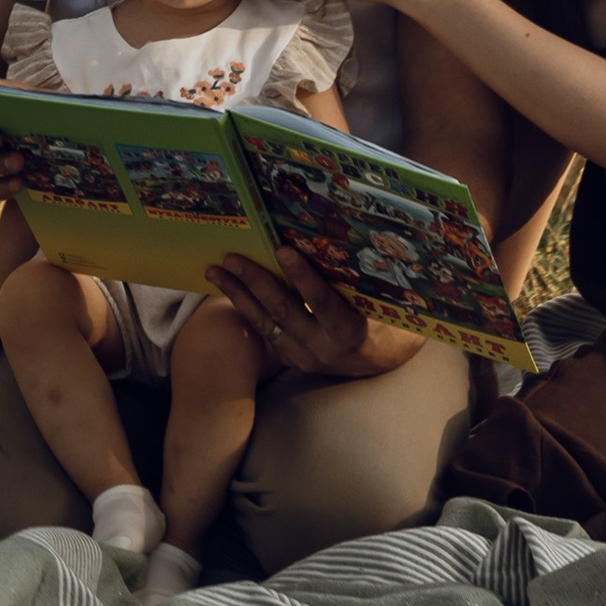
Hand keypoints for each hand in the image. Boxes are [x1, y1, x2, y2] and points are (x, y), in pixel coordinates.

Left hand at [208, 250, 419, 383]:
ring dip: (239, 296)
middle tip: (233, 258)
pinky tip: (230, 290)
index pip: (322, 303)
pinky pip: (265, 332)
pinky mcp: (291, 359)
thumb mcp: (382, 304)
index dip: (302, 277)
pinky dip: (247, 309)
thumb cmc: (388, 323)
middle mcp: (323, 349)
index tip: (283, 250)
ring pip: (266, 323)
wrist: (382, 362)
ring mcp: (304, 356)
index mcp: (350, 333)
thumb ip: (360, 283)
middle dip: (255, 283)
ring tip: (216, 271)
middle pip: (284, 312)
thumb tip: (343, 242)